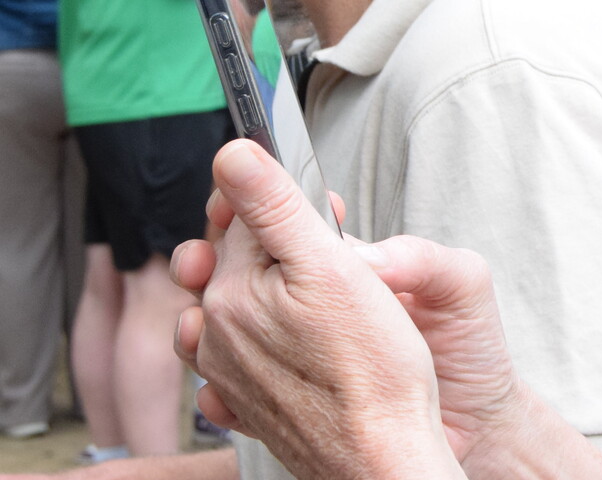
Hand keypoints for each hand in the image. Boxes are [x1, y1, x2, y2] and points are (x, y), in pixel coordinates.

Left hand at [170, 141, 463, 479]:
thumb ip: (275, 207)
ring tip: (307, 287)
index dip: (275, 195)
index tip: (311, 199)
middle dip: (266, 242)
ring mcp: (231, 376)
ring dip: (258, 289)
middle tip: (320, 242)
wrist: (381, 460)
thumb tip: (233, 153)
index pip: (240, 220)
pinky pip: (239, 359)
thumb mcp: (330, 266)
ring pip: (232, 310)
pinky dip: (256, 341)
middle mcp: (218, 336)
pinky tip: (293, 340)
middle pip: (232, 264)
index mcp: (230, 295)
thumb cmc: (373, 369)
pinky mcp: (252, 406)